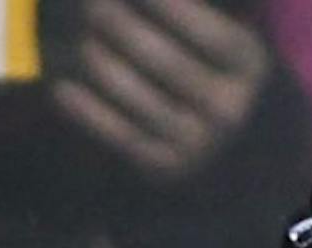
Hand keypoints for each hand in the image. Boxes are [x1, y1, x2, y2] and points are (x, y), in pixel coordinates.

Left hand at [49, 0, 269, 177]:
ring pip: (141, 99)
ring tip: (74, 36)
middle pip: (168, 63)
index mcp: (248, 65)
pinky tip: (62, 87)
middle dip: (124, 27)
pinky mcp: (165, 167)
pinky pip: (121, 135)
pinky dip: (89, 113)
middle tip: (91, 4)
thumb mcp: (213, 25)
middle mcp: (228, 109)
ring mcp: (197, 144)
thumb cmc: (202, 55)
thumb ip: (189, 9)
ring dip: (101, 64)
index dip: (169, 7)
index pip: (207, 31)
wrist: (217, 128)